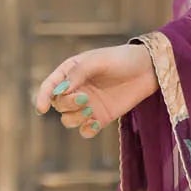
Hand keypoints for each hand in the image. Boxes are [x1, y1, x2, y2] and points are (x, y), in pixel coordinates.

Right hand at [34, 44, 158, 139]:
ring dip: (75, 118)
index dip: (42, 97)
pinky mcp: (101, 117)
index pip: (50, 86)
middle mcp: (76, 89)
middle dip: (67, 104)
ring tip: (91, 109)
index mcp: (70, 72)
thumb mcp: (98, 61)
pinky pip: (85, 131)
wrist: (148, 70)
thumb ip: (78, 74)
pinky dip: (86, 130)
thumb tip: (60, 92)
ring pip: (69, 119)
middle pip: (59, 104)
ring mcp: (88, 105)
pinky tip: (95, 124)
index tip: (42, 108)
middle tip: (84, 98)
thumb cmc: (122, 59)